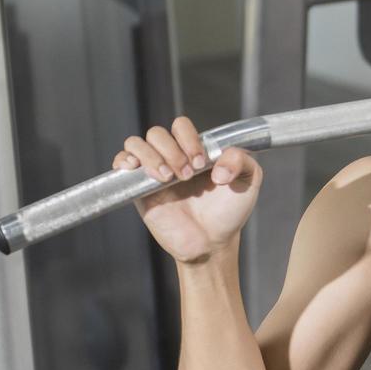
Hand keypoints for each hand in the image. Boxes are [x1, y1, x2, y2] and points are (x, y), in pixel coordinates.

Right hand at [112, 115, 263, 263]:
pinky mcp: (139, 191)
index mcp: (195, 150)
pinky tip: (137, 170)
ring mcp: (154, 173)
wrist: (213, 243)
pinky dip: (124, 160)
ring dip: (151, 157)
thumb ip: (242, 160)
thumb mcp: (249, 181)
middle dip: (172, 151)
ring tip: (168, 178)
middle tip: (187, 175)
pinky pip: (121, 163)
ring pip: (136, 144)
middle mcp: (172, 157)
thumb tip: (218, 166)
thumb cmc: (229, 212)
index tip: (202, 163)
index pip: (181, 126)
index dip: (189, 139)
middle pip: (157, 133)